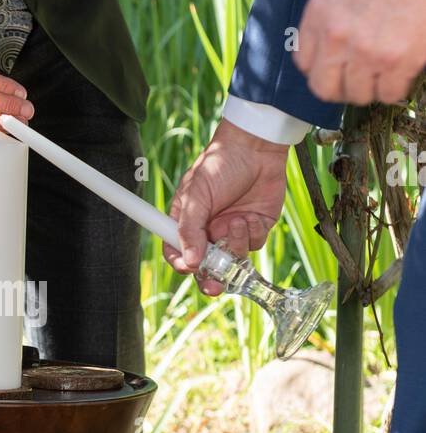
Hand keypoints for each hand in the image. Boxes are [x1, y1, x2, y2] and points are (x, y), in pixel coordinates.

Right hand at [164, 120, 289, 294]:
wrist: (256, 147)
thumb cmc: (219, 163)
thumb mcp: (196, 194)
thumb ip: (190, 229)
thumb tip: (189, 261)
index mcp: (187, 222)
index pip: (178, 252)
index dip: (182, 264)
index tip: (189, 268)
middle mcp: (208, 231)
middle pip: (206, 267)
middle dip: (212, 279)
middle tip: (216, 286)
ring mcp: (232, 231)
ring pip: (233, 259)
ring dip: (236, 244)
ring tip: (238, 221)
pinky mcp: (255, 228)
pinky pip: (254, 245)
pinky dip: (253, 233)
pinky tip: (251, 215)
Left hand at [296, 0, 425, 104]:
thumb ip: (325, 17)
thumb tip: (324, 47)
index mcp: (318, 17)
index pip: (304, 63)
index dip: (320, 70)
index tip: (333, 70)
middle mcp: (336, 38)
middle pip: (325, 88)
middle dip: (340, 89)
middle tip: (356, 82)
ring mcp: (366, 52)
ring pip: (359, 95)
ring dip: (371, 89)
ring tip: (383, 74)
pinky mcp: (397, 61)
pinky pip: (390, 93)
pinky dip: (396, 88)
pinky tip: (401, 74)